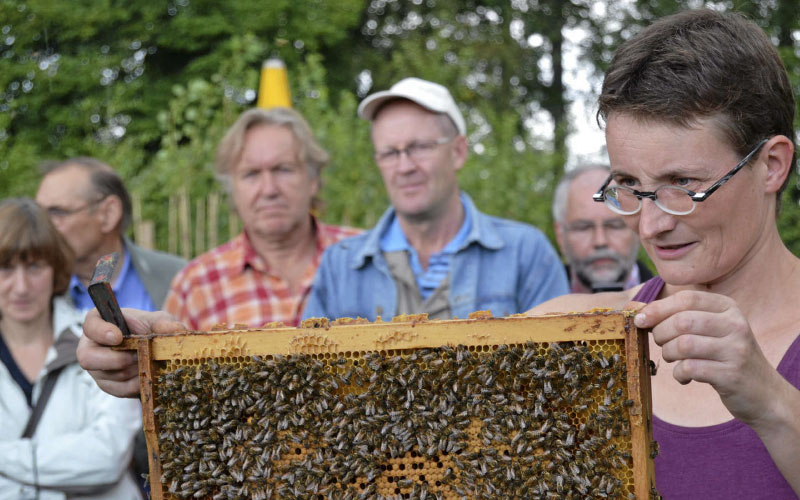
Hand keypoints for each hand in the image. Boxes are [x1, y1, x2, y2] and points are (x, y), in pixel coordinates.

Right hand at [76, 308, 185, 397]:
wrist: (152, 349)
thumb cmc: (147, 328)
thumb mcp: (156, 321)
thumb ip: (164, 323)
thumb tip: (176, 330)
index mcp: (97, 324)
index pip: (89, 326)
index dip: (100, 332)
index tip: (118, 337)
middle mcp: (90, 348)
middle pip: (89, 359)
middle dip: (118, 359)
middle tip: (139, 355)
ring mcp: (97, 369)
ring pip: (110, 376)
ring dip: (134, 370)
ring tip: (149, 362)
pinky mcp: (108, 386)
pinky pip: (121, 390)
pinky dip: (138, 383)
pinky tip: (149, 375)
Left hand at [631, 290, 778, 425]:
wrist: (763, 393)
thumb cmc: (724, 357)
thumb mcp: (709, 330)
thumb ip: (676, 317)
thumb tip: (633, 310)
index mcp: (728, 307)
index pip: (686, 299)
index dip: (657, 308)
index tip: (640, 320)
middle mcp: (735, 324)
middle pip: (682, 321)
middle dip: (661, 334)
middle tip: (661, 345)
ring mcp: (736, 349)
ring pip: (683, 344)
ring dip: (668, 354)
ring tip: (674, 360)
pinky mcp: (732, 374)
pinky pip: (690, 368)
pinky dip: (679, 373)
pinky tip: (685, 376)